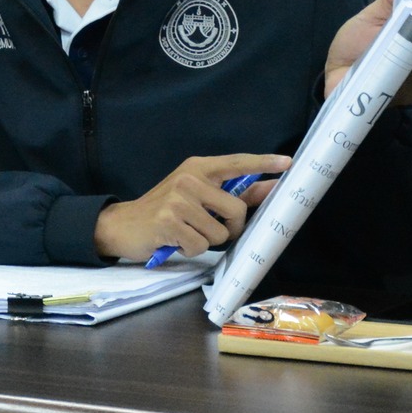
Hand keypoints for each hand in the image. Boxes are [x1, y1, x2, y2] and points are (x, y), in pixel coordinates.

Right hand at [92, 153, 290, 261]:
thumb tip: (270, 188)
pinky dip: (191, 249)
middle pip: (236, 209)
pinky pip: (201, 245)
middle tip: (207, 227)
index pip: (236, 163)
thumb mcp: (197, 196)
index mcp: (197, 167)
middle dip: (229, 227)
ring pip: (219, 233)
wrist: (123, 224)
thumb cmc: (165, 210)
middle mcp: (188, 178)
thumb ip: (234, 193)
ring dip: (206, 241)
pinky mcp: (169, 221)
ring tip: (185, 232)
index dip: (263, 162)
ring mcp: (177, 199)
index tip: (288, 163)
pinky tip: (175, 241)